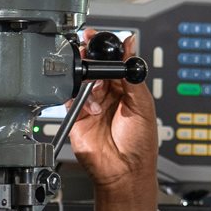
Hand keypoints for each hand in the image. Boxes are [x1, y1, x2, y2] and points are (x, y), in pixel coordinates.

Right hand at [68, 31, 159, 201]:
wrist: (124, 172)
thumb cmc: (140, 144)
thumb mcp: (141, 104)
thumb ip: (133, 75)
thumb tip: (131, 45)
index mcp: (126, 89)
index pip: (114, 62)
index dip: (106, 49)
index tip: (98, 38)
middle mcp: (107, 96)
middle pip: (94, 68)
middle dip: (90, 59)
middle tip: (88, 51)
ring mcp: (90, 105)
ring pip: (81, 80)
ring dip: (85, 78)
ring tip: (94, 85)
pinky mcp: (76, 117)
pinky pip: (69, 99)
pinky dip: (76, 96)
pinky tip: (90, 105)